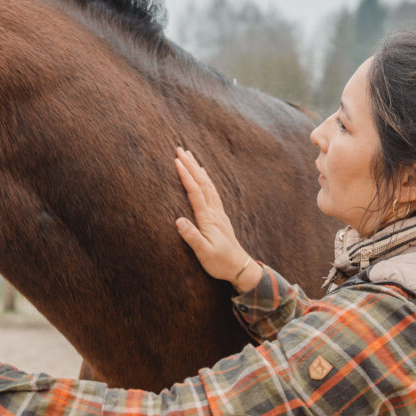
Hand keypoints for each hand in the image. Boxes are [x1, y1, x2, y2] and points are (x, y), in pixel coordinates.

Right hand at [174, 147, 261, 291]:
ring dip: (198, 169)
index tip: (176, 161)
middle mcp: (214, 212)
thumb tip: (178, 220)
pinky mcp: (220, 216)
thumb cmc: (220, 262)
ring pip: (208, 184)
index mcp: (208, 219)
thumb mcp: (204, 253)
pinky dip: (206, 179)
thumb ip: (192, 236)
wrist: (240, 267)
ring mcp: (218, 212)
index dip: (186, 176)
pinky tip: (204, 175)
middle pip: (202, 183)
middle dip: (191, 165)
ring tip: (190, 156)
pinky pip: (213, 191)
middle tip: (180, 149)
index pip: (195, 192)